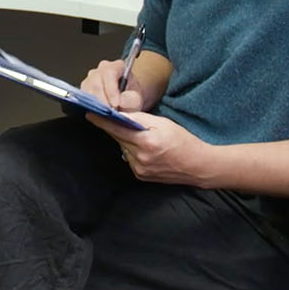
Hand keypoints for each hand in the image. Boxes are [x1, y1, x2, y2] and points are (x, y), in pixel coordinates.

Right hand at [81, 59, 143, 111]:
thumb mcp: (136, 99)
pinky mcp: (85, 88)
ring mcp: (91, 77)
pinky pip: (84, 96)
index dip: (111, 89)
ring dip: (96, 103)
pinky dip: (91, 105)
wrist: (126, 100)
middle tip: (109, 112)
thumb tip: (120, 102)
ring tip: (105, 114)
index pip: (110, 73)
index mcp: (117, 66)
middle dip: (102, 99)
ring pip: (88, 89)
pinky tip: (99, 112)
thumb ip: (130, 100)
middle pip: (96, 81)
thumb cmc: (131, 96)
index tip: (116, 104)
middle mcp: (102, 69)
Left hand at [87, 112, 217, 187]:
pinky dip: (131, 151)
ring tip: (138, 136)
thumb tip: (121, 115)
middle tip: (108, 118)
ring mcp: (139, 169)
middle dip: (114, 128)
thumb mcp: (164, 124)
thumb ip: (140, 119)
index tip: (90, 114)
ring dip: (125, 140)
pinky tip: (143, 148)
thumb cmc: (183, 141)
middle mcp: (140, 158)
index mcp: (147, 142)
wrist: (198, 166)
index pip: (118, 129)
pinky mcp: (140, 176)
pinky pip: (129, 158)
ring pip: (123, 148)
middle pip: (118, 138)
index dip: (102, 121)